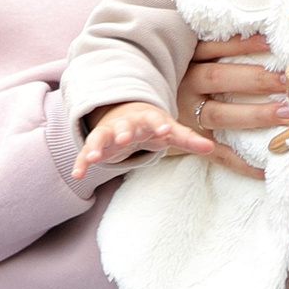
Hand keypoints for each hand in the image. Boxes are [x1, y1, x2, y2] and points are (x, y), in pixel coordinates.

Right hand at [74, 101, 216, 177]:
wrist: (125, 114)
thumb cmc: (152, 126)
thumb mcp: (169, 132)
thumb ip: (188, 139)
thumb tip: (211, 148)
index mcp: (147, 119)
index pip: (155, 119)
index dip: (160, 124)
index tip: (166, 128)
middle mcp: (126, 123)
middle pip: (124, 126)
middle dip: (123, 131)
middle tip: (124, 139)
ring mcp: (109, 132)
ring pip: (101, 137)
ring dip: (97, 146)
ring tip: (93, 157)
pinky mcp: (97, 143)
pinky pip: (87, 152)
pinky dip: (82, 162)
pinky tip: (77, 174)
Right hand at [174, 36, 282, 177]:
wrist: (140, 118)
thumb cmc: (178, 82)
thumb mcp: (185, 60)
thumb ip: (212, 50)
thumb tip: (261, 39)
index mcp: (185, 61)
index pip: (213, 48)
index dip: (241, 44)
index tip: (271, 43)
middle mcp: (184, 86)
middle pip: (219, 78)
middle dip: (255, 79)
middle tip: (287, 82)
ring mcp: (185, 115)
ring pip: (220, 114)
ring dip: (255, 114)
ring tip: (285, 115)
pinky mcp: (187, 142)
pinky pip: (217, 153)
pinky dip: (241, 161)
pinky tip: (266, 166)